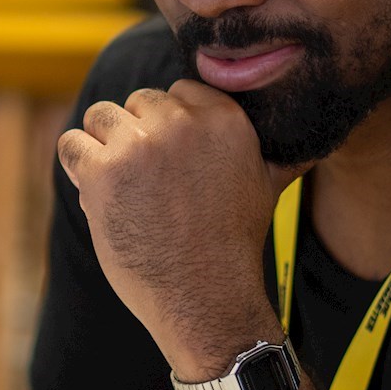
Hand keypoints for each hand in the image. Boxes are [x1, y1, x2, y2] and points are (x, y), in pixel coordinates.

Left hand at [56, 81, 296, 367]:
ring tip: (120, 186)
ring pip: (100, 116)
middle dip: (135, 136)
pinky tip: (97, 192)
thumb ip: (283, 149)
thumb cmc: (233, 243)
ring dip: (102, 146)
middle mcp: (182, 124)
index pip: (176, 91)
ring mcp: (139, 146)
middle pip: (137, 102)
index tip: (172, 162)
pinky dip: (77, 165)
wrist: (205, 298)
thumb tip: (318, 132)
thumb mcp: (269, 185)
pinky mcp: (103, 171)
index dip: (168, 126)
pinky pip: (72, 143)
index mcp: (223, 118)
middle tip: (147, 183)